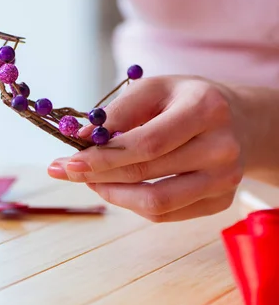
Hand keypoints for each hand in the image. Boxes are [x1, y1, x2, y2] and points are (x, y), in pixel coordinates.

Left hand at [48, 76, 250, 222]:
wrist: (238, 121)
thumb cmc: (185, 102)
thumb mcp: (154, 90)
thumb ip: (118, 112)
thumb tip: (81, 138)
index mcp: (205, 109)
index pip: (146, 144)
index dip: (103, 157)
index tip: (68, 162)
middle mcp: (222, 148)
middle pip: (146, 174)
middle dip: (97, 175)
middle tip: (66, 171)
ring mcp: (224, 180)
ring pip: (154, 203)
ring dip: (112, 194)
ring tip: (90, 180)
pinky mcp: (220, 202)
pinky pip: (164, 214)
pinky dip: (132, 203)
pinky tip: (116, 187)